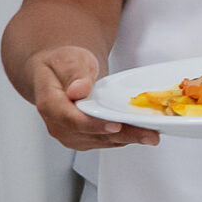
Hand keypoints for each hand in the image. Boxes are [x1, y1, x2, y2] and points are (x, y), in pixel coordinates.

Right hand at [26, 45, 155, 149]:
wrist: (59, 74)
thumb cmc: (63, 65)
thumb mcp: (70, 60)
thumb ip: (75, 73)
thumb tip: (78, 90)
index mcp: (49, 103)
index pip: (70, 119)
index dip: (93, 125)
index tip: (115, 126)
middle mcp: (58, 124)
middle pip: (92, 135)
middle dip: (122, 136)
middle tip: (148, 135)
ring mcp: (71, 134)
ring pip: (102, 141)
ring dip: (128, 139)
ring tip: (152, 135)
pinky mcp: (84, 138)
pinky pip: (107, 141)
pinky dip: (126, 137)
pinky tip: (144, 133)